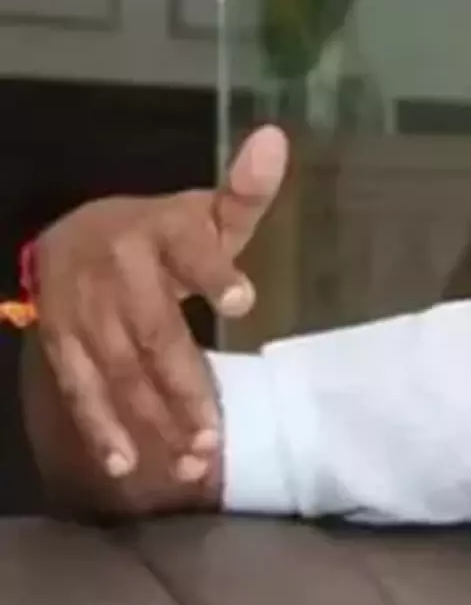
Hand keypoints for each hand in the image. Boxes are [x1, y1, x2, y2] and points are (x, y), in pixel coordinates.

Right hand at [31, 125, 287, 480]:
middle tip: (214, 431)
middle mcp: (120, 271)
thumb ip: (245, 191)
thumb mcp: (205, 211)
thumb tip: (275, 140)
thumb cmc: (163, 233)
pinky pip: (81, 390)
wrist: (71, 235)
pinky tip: (126, 464)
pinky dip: (101, 429)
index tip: (243, 300)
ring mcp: (85, 312)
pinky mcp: (62, 343)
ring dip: (152, 419)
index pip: (191, 250)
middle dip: (184, 385)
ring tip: (192, 457)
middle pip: (155, 333)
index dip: (215, 272)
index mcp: (162, 231)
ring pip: (120, 371)